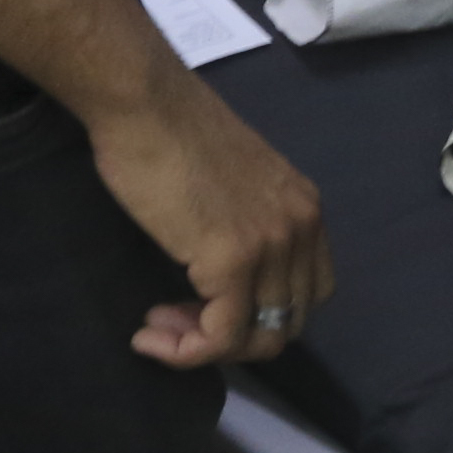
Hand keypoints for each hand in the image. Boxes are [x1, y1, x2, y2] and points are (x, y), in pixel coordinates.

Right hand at [84, 71, 329, 365]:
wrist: (145, 102)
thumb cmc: (169, 134)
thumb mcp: (231, 186)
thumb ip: (244, 225)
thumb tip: (224, 273)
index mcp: (305, 209)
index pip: (308, 292)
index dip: (259, 315)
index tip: (204, 306)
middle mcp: (302, 228)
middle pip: (288, 322)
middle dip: (232, 338)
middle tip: (176, 322)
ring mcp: (273, 244)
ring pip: (259, 338)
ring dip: (203, 347)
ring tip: (159, 330)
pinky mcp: (233, 257)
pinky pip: (222, 335)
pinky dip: (186, 351)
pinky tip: (149, 336)